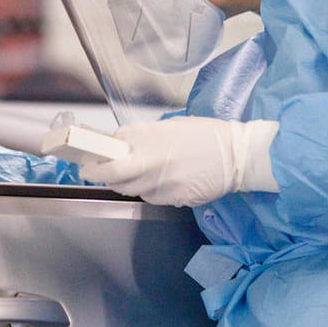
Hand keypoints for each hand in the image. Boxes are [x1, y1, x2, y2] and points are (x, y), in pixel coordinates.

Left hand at [80, 116, 279, 206]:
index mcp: (151, 139)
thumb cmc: (206, 135)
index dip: (97, 154)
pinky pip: (150, 197)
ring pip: (129, 190)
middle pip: (112, 176)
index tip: (90, 155)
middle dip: (97, 174)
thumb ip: (144, 137)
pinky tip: (157, 181)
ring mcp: (162, 185)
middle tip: (91, 170)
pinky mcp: (173, 200)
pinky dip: (146, 190)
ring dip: (122, 183)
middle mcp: (151, 163)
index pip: (110, 150)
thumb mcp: (171, 126)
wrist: (238, 156)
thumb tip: (122, 145)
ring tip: (127, 174)